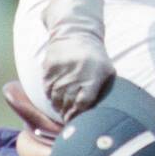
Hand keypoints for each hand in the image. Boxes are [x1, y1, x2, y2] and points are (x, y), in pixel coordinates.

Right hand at [41, 0, 114, 121]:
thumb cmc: (96, 57)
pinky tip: (56, 99)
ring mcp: (60, 72)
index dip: (79, 116)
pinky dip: (51, 97)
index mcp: (92, 77)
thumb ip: (105, 90)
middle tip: (69, 121)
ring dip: (59, 107)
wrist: (76, 33)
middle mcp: (75, 75)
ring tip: (63, 111)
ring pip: (56, 99)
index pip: (83, 104)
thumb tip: (103, 113)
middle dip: (68, 115)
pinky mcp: (48, 68)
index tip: (78, 122)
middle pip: (68, 104)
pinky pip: (47, 89)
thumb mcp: (107, 70)